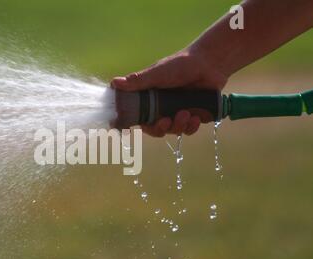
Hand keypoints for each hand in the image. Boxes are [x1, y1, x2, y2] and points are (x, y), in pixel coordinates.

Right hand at [110, 48, 227, 136]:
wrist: (210, 63)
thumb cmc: (180, 64)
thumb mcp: (157, 73)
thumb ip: (138, 81)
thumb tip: (114, 83)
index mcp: (149, 99)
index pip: (137, 117)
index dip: (134, 125)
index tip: (134, 128)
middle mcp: (162, 108)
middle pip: (154, 129)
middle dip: (159, 129)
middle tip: (165, 122)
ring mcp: (177, 112)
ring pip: (173, 130)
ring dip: (178, 126)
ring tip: (187, 113)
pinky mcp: (193, 116)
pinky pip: (188, 129)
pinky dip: (191, 126)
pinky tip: (196, 118)